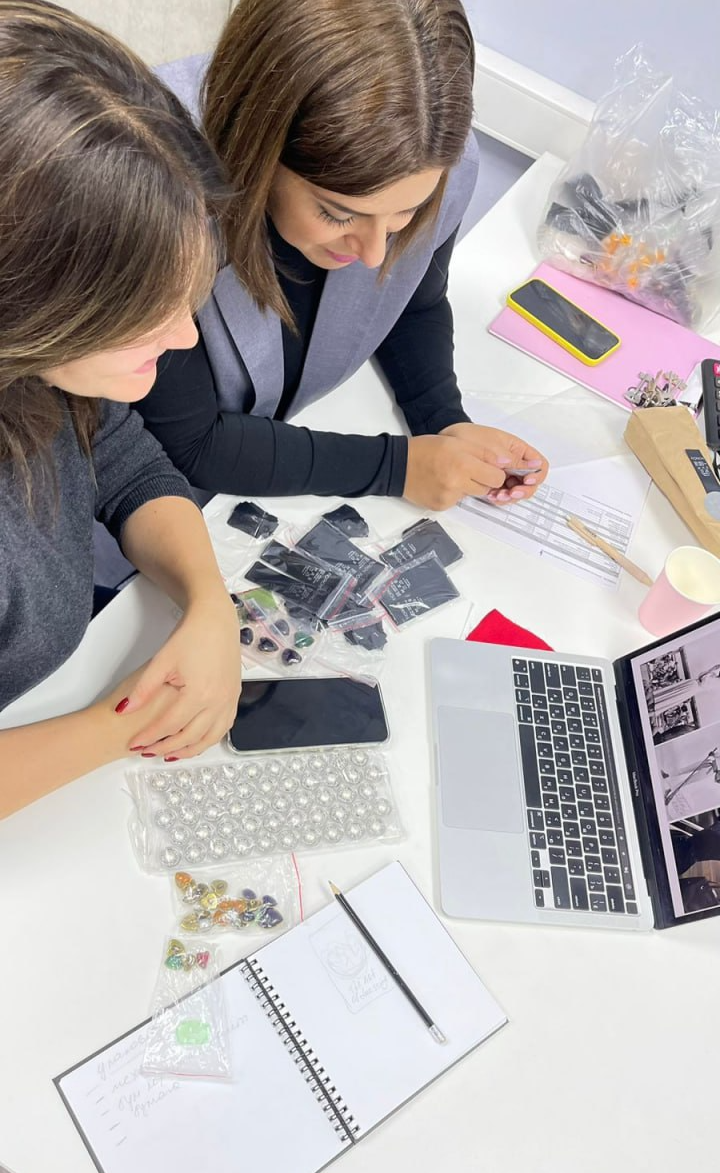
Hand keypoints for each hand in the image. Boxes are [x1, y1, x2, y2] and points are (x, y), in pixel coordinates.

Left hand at [114, 593, 241, 760]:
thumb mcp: (161, 661)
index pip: (169, 725)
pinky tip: (194, 741)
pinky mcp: (234, 697)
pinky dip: (207, 740)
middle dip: (166, 747)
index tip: (134, 743)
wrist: (216, 620)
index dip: (149, 737)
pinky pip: (222, 728)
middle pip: (189, 736)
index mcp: (199, 693)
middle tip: (147, 752)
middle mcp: (218, 701)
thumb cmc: (191, 636)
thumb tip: (122, 710)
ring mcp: (229, 700)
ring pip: (209, 738)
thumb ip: (143, 689)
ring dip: (188, 750)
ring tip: (168, 754)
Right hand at [404, 434, 506, 509]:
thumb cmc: (427, 449)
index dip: (494, 471)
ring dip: (468, 486)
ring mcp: (449, 497)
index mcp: (463, 463)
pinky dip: (453, 493)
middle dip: (482, 479)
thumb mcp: (457, 441)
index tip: (487, 467)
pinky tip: (442, 483)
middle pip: (486, 488)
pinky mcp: (441, 506)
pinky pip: (457, 501)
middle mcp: (457, 483)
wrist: (399, 465)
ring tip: (452, 475)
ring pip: (472, 495)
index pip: (497, 477)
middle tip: (467, 469)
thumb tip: (506, 463)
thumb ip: (484, 452)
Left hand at [439, 423, 548, 503]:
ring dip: (510, 497)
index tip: (527, 481)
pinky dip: (499, 498)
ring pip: (516, 491)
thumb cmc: (470, 436)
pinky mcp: (492, 484)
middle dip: (522, 490)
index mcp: (519, 451)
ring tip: (498, 496)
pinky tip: (491, 497)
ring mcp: (504, 475)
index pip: (539, 465)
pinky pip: (502, 494)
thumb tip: (534, 466)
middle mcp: (514, 464)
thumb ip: (513, 459)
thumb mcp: (494, 445)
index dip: (536, 475)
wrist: (449, 441)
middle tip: (511, 493)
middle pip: (530, 483)